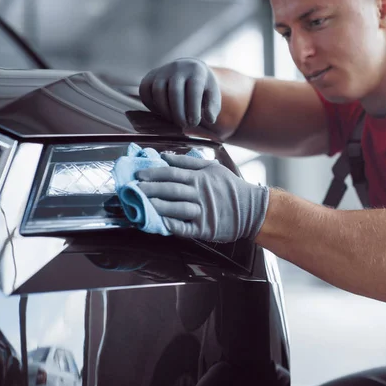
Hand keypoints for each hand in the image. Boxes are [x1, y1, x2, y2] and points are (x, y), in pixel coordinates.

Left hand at [135, 154, 269, 242]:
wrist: (252, 209)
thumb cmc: (231, 188)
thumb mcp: (213, 168)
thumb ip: (189, 162)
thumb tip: (166, 157)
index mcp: (200, 178)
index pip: (172, 173)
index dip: (153, 173)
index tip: (138, 175)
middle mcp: (199, 193)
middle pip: (170, 189)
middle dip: (149, 189)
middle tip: (133, 189)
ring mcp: (202, 212)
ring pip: (175, 208)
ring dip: (156, 206)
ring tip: (140, 205)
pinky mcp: (205, 229)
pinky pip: (185, 228)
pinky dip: (172, 226)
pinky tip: (160, 224)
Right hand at [139, 58, 221, 128]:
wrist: (188, 70)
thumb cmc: (202, 88)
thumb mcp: (212, 95)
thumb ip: (213, 107)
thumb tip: (210, 119)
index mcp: (196, 71)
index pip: (193, 90)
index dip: (192, 109)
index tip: (194, 123)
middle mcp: (178, 67)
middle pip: (174, 92)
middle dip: (178, 113)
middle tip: (183, 125)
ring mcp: (162, 70)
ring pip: (158, 92)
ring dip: (165, 111)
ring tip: (174, 120)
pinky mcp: (150, 76)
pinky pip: (145, 91)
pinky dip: (151, 105)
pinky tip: (162, 112)